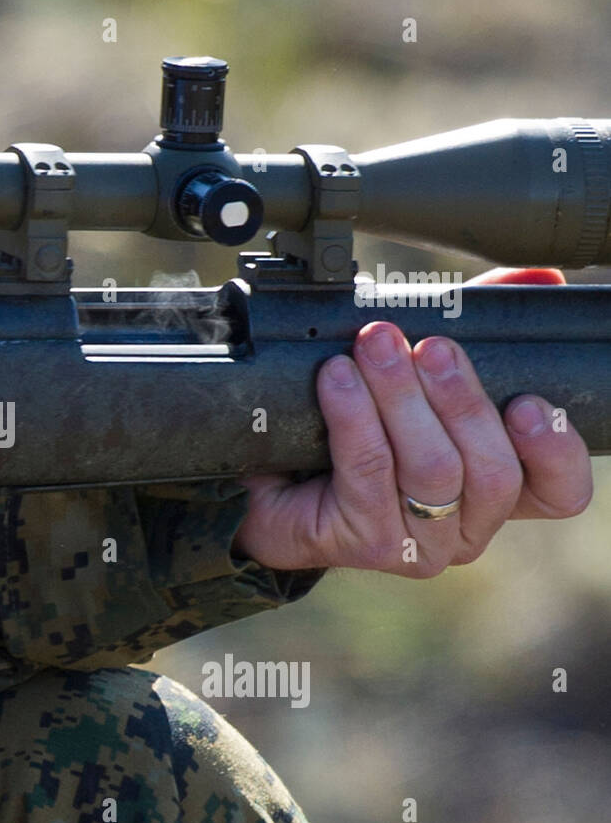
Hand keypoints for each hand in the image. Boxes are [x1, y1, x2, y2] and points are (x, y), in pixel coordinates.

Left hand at [233, 267, 593, 574]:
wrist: (264, 473)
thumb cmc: (351, 421)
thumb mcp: (418, 374)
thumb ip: (478, 332)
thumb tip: (536, 278)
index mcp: (493, 492)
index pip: (558, 493)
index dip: (555, 451)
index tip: (530, 402)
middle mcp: (464, 528)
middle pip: (492, 471)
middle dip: (462, 400)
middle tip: (430, 346)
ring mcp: (417, 545)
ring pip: (432, 470)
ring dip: (403, 398)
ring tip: (375, 345)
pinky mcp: (364, 543)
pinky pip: (368, 470)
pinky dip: (354, 415)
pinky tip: (337, 378)